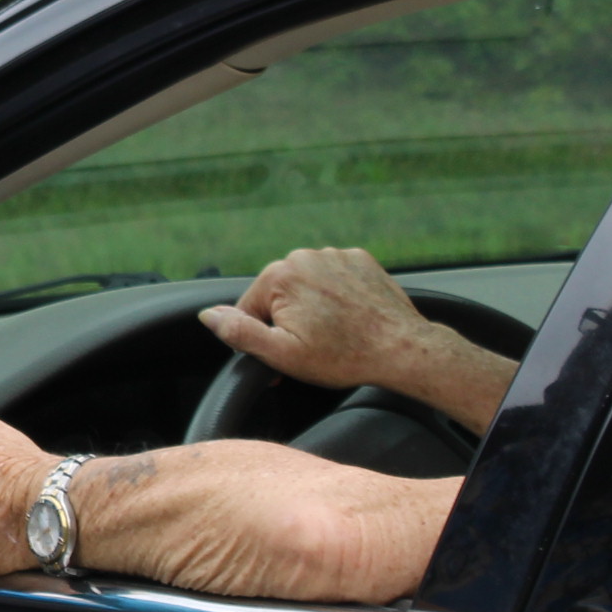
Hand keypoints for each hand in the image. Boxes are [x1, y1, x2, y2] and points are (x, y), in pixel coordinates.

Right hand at [201, 247, 431, 390]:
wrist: (402, 348)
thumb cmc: (343, 356)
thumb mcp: (282, 354)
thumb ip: (240, 332)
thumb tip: (209, 315)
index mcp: (280, 276)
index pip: (250, 309)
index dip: (263, 337)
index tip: (286, 355)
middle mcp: (304, 256)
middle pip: (278, 294)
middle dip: (288, 320)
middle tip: (313, 347)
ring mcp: (335, 255)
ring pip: (306, 285)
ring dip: (312, 306)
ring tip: (335, 333)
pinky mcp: (360, 259)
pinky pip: (333, 277)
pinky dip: (336, 296)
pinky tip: (349, 318)